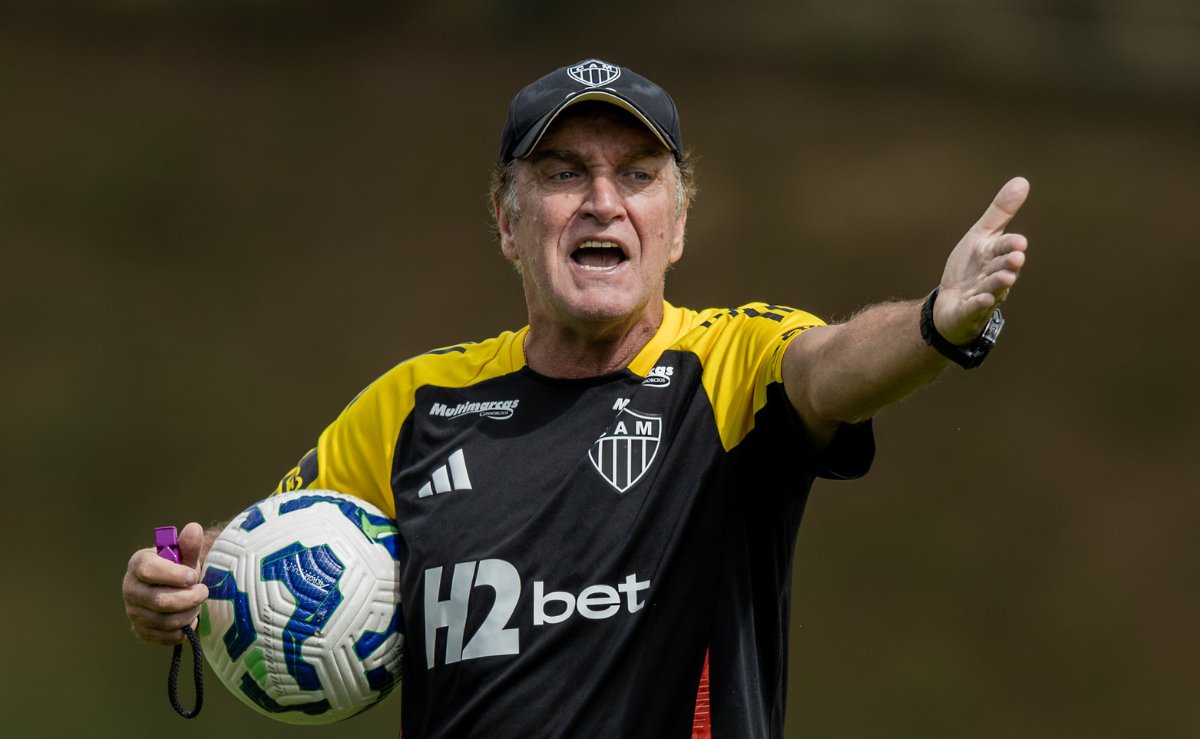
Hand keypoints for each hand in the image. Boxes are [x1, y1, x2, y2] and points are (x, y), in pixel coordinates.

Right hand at [122, 521, 208, 644]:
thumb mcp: (185, 555)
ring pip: (166, 620)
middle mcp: (130, 588)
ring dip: (190, 613)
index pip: (149, 571)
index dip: (175, 575)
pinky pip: (166, 637)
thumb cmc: (179, 568)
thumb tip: (194, 528)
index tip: (194, 576)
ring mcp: (133, 612)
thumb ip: (189, 544)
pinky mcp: (141, 630)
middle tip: (204, 591)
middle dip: (190, 598)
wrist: (173, 588)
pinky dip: (184, 629)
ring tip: (197, 604)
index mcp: (138, 564)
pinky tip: (189, 618)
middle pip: (161, 601)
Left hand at [934, 177, 1029, 344]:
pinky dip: (978, 304)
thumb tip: (1022, 181)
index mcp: (994, 256)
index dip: (1010, 245)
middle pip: (1002, 268)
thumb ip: (1000, 213)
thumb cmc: (970, 268)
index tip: (1018, 242)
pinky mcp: (967, 311)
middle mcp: (992, 276)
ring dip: (998, 283)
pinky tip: (981, 300)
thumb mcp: (981, 237)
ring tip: (1006, 278)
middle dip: (1009, 264)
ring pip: (991, 288)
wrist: (950, 303)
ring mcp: (981, 295)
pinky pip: (973, 308)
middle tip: (1016, 258)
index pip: (1005, 248)